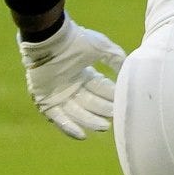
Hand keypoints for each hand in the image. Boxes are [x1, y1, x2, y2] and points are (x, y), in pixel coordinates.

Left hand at [19, 17, 125, 139]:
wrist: (50, 39)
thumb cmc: (76, 40)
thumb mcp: (101, 47)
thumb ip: (116, 58)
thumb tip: (128, 71)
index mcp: (82, 73)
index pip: (99, 89)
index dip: (110, 96)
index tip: (122, 103)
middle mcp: (71, 85)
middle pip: (89, 103)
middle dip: (102, 110)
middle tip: (115, 117)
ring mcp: (57, 94)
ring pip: (76, 112)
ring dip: (90, 121)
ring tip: (104, 127)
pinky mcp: (45, 100)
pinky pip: (57, 118)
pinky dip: (68, 127)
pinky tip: (82, 136)